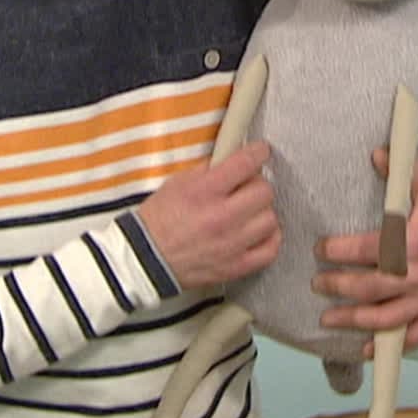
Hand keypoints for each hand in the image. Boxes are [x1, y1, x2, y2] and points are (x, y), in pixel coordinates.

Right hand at [135, 141, 280, 290]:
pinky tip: (257, 232)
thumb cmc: (160, 219)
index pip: (245, 163)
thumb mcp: (178, 182)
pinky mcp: (236, 266)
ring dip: (262, 211)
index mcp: (204, 192)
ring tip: (249, 211)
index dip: (258, 152)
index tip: (261, 151)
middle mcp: (221, 217)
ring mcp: (231, 244)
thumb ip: (208, 170)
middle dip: (256, 184)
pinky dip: (269, 238)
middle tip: (247, 186)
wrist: (147, 258)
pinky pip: (270, 249)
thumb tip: (232, 159)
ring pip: (270, 219)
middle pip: (264, 191)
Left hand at [312, 148, 417, 352]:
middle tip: (318, 283)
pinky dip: (391, 345)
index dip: (339, 251)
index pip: (368, 250)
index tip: (321, 248)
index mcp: (416, 240)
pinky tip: (369, 347)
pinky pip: (415, 335)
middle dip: (338, 286)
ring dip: (355, 320)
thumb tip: (376, 155)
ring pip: (387, 318)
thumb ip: (401, 171)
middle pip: (370, 288)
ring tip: (329, 319)